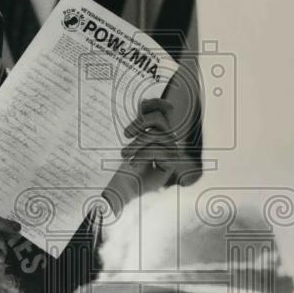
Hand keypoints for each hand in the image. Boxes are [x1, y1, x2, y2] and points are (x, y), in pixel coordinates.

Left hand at [102, 98, 194, 214]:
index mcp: (158, 133)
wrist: (122, 190)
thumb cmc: (124, 167)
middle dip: (140, 124)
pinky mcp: (171, 164)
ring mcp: (171, 152)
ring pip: (155, 135)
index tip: (143, 103)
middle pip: (159, 120)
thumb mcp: (130, 143)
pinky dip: (143, 155)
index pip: (162, 112)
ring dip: (137, 144)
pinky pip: (158, 150)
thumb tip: (144, 102)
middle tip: (125, 135)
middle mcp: (167, 141)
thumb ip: (139, 124)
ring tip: (124, 155)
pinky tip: (134, 164)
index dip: (157, 103)